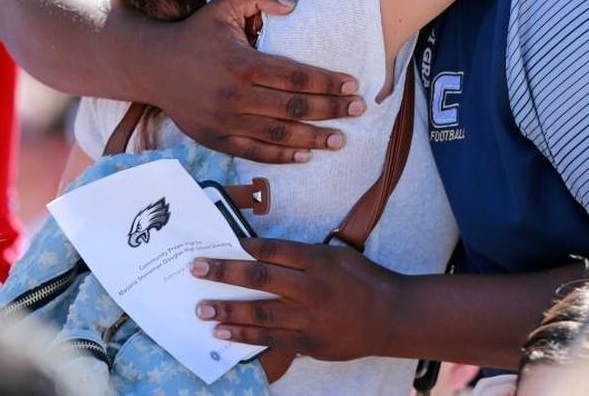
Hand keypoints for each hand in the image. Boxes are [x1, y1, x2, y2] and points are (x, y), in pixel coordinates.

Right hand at [151, 0, 365, 162]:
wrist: (151, 67)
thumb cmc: (195, 33)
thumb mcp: (223, 4)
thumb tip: (295, 3)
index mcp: (242, 64)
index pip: (296, 77)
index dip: (328, 82)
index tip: (353, 84)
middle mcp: (235, 97)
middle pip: (294, 108)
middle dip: (332, 110)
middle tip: (359, 110)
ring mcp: (225, 122)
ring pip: (279, 134)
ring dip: (314, 138)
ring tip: (341, 140)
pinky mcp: (215, 139)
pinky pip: (255, 152)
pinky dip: (282, 156)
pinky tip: (306, 155)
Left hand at [191, 238, 401, 359]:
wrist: (392, 316)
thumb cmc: (362, 279)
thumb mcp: (336, 255)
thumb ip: (301, 255)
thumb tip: (260, 252)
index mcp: (318, 261)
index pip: (274, 250)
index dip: (244, 246)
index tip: (219, 243)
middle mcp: (312, 289)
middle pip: (261, 278)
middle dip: (225, 273)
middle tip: (196, 269)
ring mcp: (310, 319)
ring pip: (261, 313)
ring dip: (228, 310)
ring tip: (201, 309)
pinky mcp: (310, 344)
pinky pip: (272, 340)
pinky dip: (246, 336)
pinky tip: (224, 333)